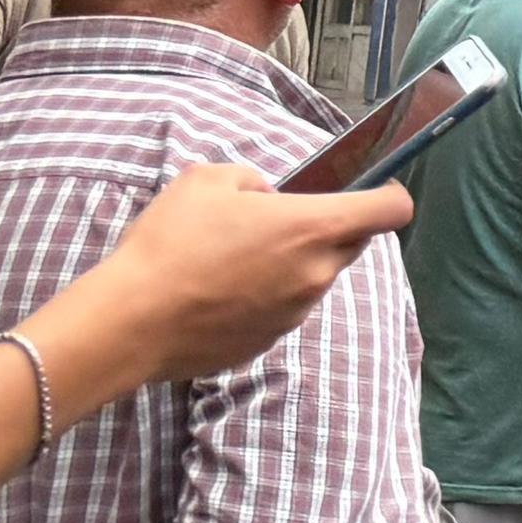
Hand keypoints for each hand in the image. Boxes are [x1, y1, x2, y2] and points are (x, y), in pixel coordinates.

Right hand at [31, 164, 409, 402]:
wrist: (130, 321)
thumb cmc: (169, 244)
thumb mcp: (207, 181)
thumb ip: (254, 180)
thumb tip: (268, 196)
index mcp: (313, 227)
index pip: (391, 210)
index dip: (389, 196)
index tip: (374, 190)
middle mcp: (316, 273)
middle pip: (350, 244)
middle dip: (327, 229)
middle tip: (278, 222)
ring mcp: (295, 313)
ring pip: (313, 278)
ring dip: (292, 265)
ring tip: (233, 259)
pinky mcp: (268, 342)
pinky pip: (282, 310)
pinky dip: (265, 298)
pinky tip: (219, 293)